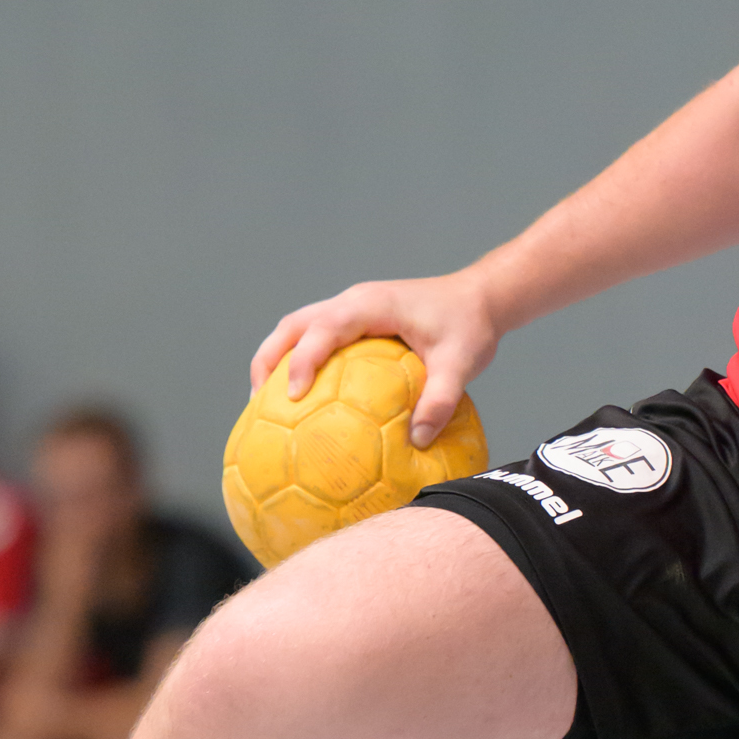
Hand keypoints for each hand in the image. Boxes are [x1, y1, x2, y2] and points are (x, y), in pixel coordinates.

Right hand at [248, 270, 502, 450]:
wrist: (479, 298)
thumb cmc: (470, 326)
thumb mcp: (461, 365)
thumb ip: (440, 401)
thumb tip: (416, 441)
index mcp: (371, 305)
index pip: (323, 328)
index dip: (302, 360)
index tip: (292, 397)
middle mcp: (353, 301)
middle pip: (293, 325)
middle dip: (269, 361)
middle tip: (259, 405)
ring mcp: (352, 308)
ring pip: (297, 328)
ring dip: (276, 360)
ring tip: (266, 405)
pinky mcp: (356, 320)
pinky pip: (315, 337)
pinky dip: (298, 362)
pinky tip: (299, 400)